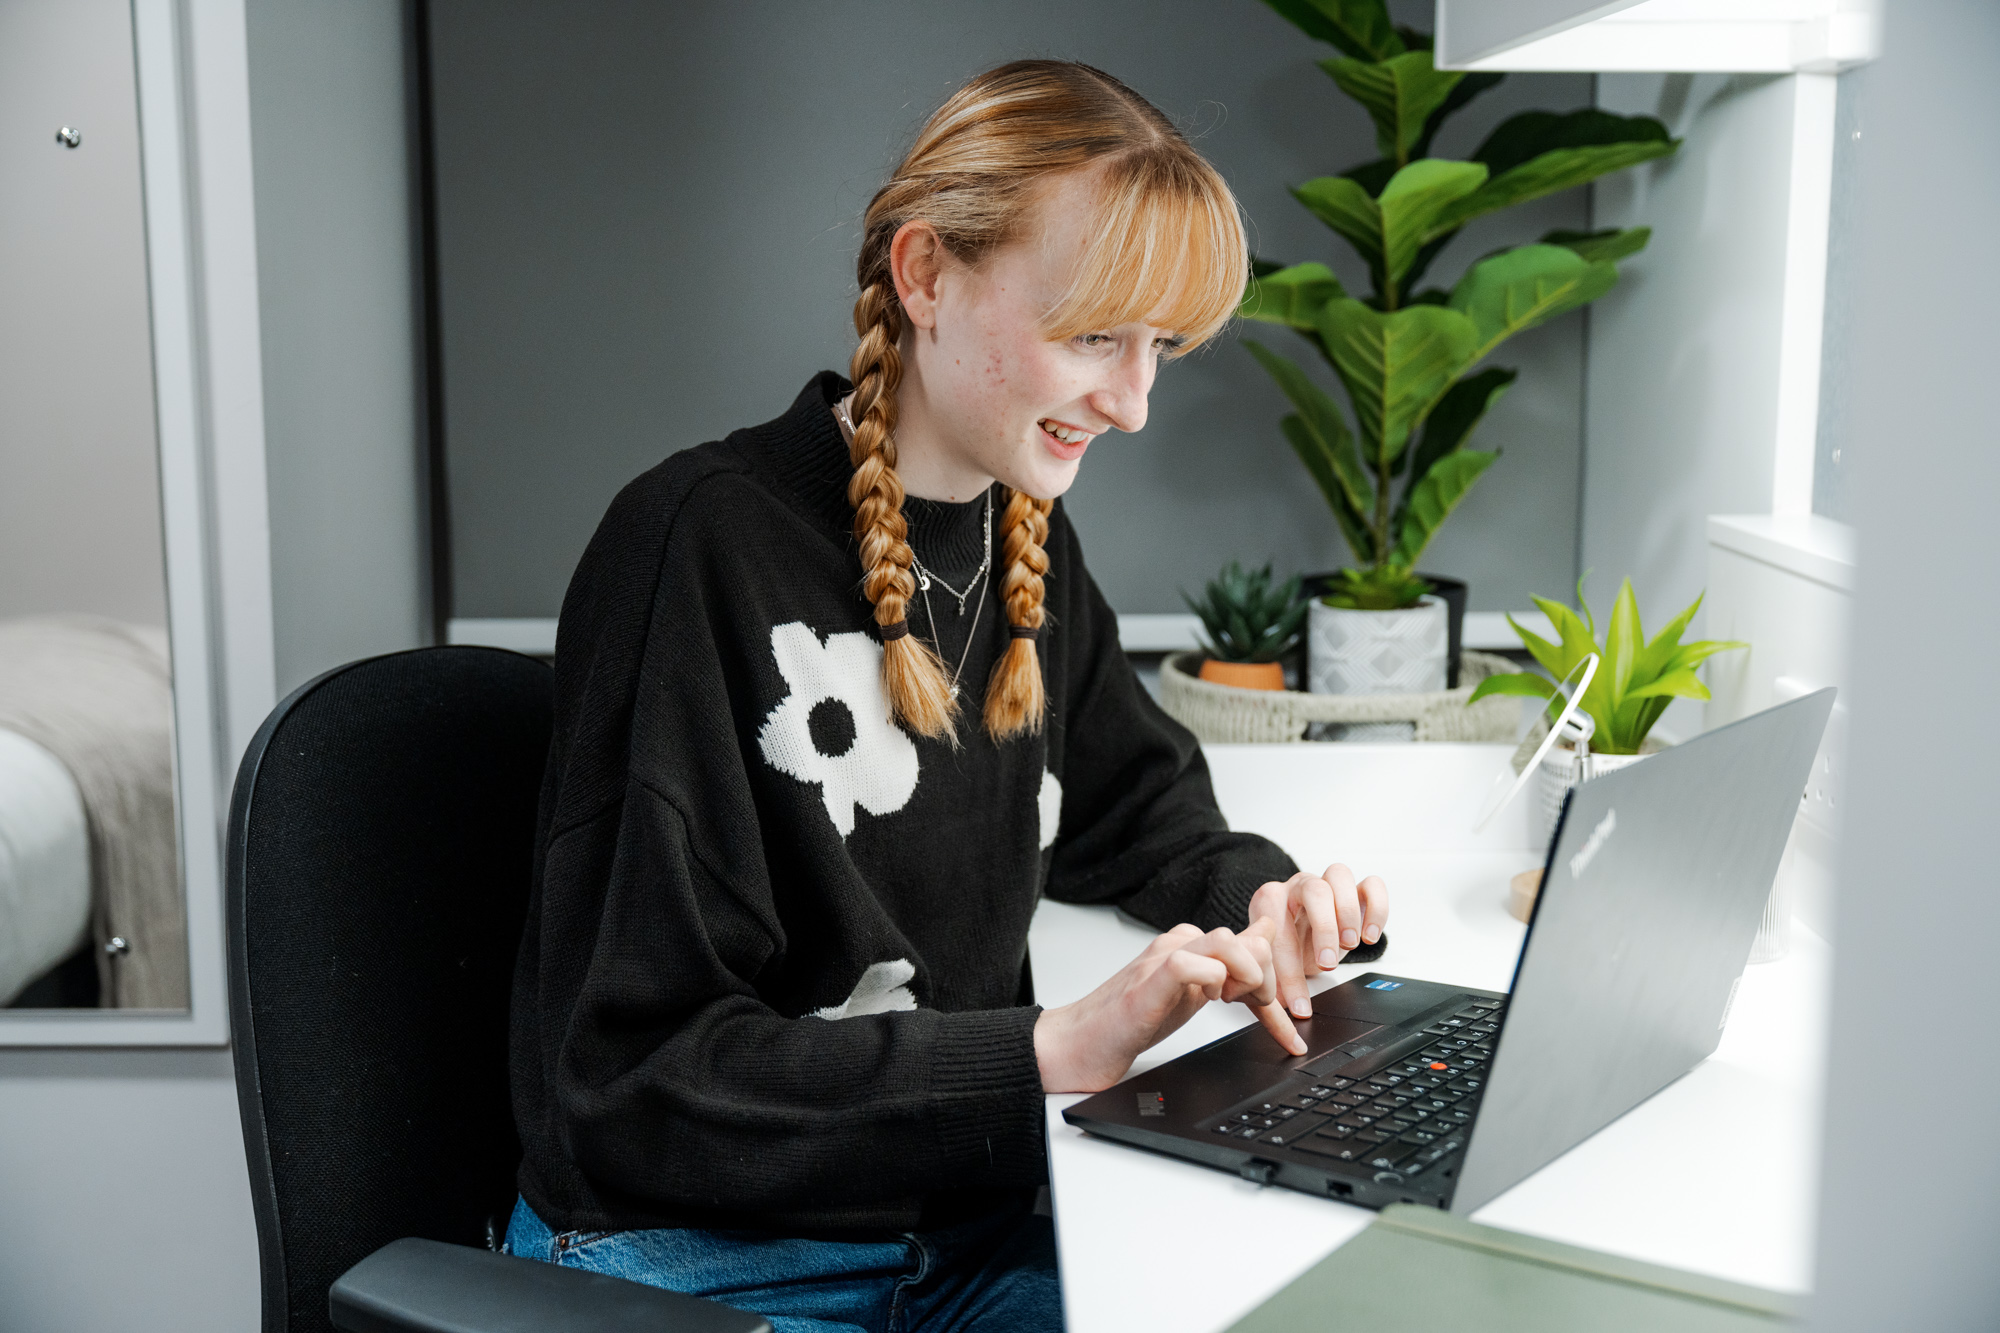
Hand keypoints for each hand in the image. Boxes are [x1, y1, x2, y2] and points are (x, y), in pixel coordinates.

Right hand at [1035, 918, 1304, 1092]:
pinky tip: (1208, 1002)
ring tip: (1232, 1005)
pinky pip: (1191, 963)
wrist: (1079, 1044)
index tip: (1287, 1023)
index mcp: (1191, 946)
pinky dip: (1212, 982)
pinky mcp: (1147, 983)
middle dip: (1268, 981)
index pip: (1252, 942)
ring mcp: (1161, 959)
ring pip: (1225, 941)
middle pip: (1248, 939)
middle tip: (1258, 1013)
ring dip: (1245, 977)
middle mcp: (1178, 944)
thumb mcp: (1194, 996)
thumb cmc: (1131, 1022)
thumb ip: (1228, 974)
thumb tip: (1266, 951)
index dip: (1277, 979)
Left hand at [1248, 864, 1388, 1020]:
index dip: (1289, 973)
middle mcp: (1298, 886)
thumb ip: (1277, 982)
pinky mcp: (1355, 890)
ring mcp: (1327, 882)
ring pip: (1341, 876)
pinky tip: (1370, 935)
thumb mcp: (1273, 965)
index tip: (1300, 1003)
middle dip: (1325, 929)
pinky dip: (1377, 908)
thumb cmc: (1284, 943)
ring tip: (1350, 944)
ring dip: (1349, 913)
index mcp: (1269, 901)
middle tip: (1328, 962)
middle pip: (1314, 890)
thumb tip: (1290, 1010)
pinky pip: (1373, 885)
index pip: (1280, 931)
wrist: (1296, 928)